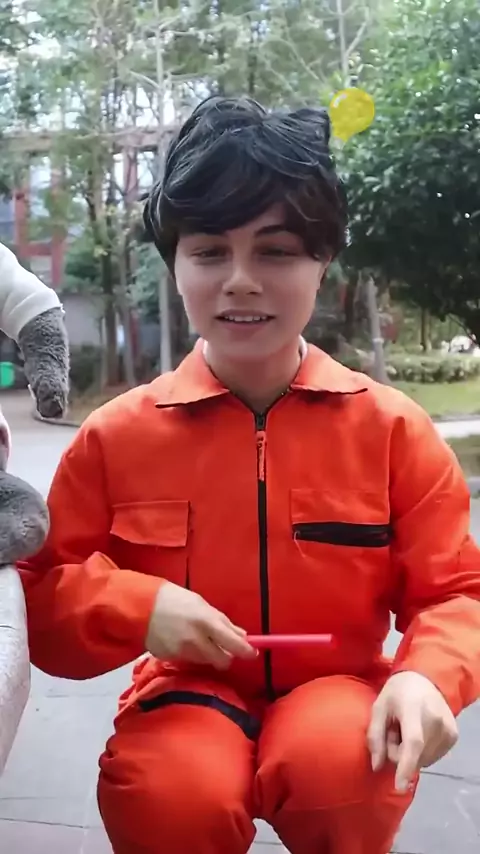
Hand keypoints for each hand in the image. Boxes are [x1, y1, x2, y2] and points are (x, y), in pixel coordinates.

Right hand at [146, 581, 256, 669]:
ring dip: (207, 653)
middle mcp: (197, 640)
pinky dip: (191, 653)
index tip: (252, 653)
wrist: (141, 606)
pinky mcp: (170, 659)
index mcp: (207, 622)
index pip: (234, 644)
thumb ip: (222, 622)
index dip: (246, 651)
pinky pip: (189, 660)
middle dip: (226, 656)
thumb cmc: (176, 599)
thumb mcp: (202, 605)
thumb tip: (242, 636)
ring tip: (196, 638)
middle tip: (223, 647)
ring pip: (206, 661)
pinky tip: (181, 640)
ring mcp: (183, 652)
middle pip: (222, 660)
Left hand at [367, 671, 457, 791]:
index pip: (413, 742)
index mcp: (413, 709)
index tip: (400, 786)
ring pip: (424, 759)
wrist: (425, 679)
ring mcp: (447, 728)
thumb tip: (376, 767)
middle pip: (415, 754)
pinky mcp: (453, 736)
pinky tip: (419, 734)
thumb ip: (375, 736)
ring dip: (411, 753)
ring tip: (407, 731)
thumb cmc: (397, 692)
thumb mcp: (379, 707)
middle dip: (398, 752)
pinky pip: (432, 757)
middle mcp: (435, 720)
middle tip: (394, 732)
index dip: (406, 765)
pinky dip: (422, 752)